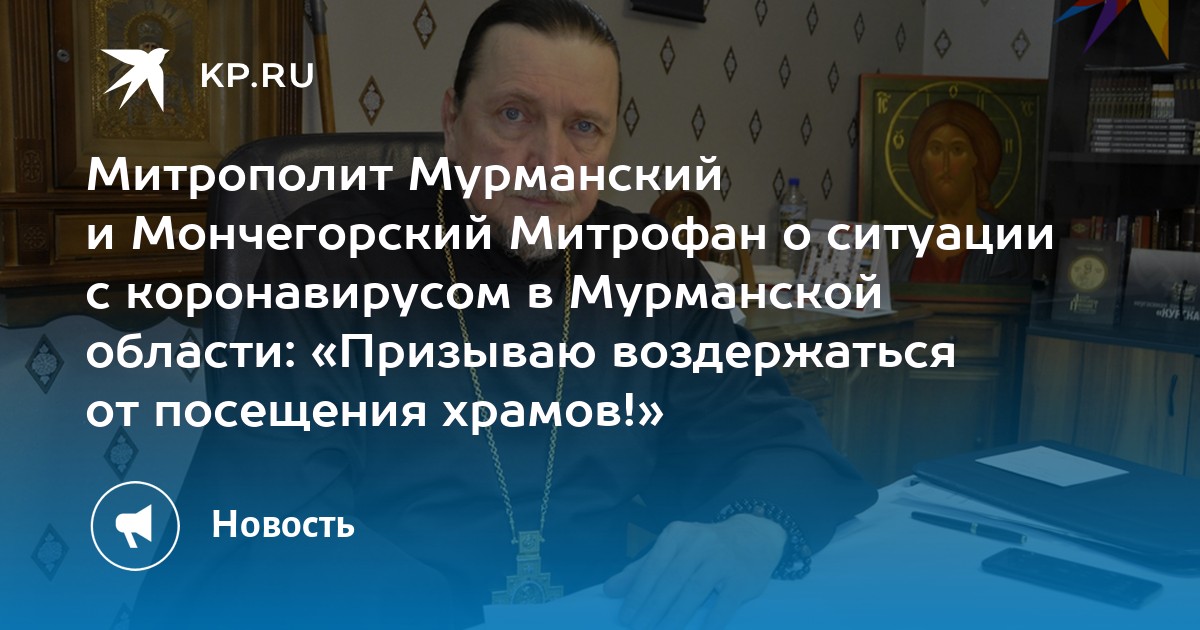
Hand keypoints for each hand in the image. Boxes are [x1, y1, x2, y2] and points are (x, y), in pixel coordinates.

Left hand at [604, 514, 784, 629]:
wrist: (753, 538)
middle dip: (652, 608)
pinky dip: (709, 621)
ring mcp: (722, 560)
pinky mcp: (741, 579)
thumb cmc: (703, 548)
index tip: (625, 616)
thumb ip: (641, 569)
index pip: (653, 566)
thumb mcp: (672, 549)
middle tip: (637, 628)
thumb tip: (610, 590)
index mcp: (677, 534)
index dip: (637, 594)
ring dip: (675, 616)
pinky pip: (723, 604)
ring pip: (693, 591)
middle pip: (671, 580)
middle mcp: (699, 543)